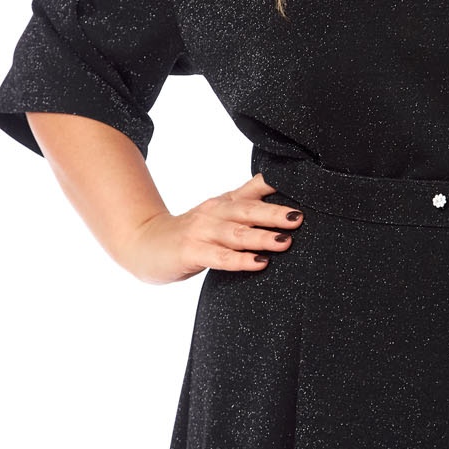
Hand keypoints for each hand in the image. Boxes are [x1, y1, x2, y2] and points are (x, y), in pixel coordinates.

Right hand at [118, 173, 303, 283]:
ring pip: (236, 233)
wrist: (144, 244)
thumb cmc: (191, 232)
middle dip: (275, 213)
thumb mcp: (219, 215)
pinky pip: (220, 257)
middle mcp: (215, 212)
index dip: (278, 185)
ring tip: (286, 240)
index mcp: (225, 202)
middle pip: (249, 211)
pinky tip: (259, 264)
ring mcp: (202, 231)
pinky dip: (240, 260)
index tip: (304, 185)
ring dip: (262, 236)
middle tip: (300, 217)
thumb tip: (284, 201)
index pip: (255, 189)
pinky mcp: (191, 252)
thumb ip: (247, 206)